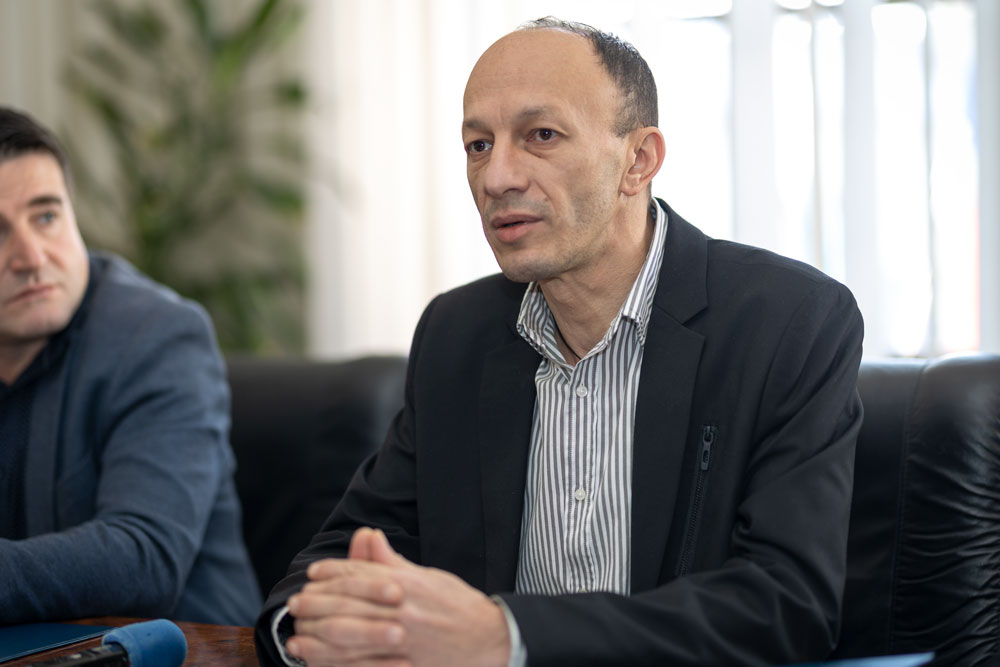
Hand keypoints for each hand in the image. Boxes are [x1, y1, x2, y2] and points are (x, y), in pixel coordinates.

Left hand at [288, 528, 510, 666]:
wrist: (490, 639)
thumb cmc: (458, 606)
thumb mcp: (429, 576)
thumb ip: (393, 561)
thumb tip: (369, 536)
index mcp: (409, 583)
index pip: (361, 573)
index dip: (332, 572)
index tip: (313, 574)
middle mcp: (404, 609)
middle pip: (349, 603)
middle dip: (317, 602)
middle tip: (296, 603)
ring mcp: (403, 640)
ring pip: (350, 635)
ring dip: (318, 634)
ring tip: (296, 633)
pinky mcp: (404, 666)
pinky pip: (362, 664)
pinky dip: (335, 662)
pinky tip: (316, 660)